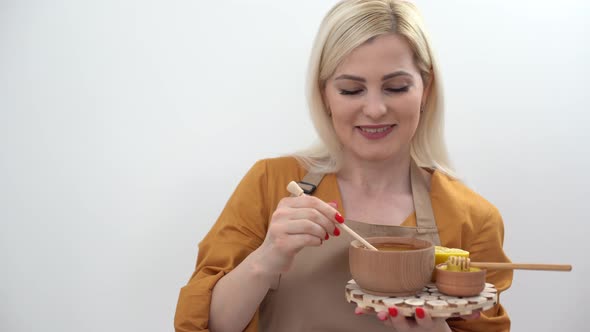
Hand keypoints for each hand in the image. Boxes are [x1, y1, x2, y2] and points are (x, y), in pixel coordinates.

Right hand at [254, 195, 341, 275]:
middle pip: (312, 212)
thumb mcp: (299, 222)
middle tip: (335, 230)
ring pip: (310, 225)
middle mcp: (280, 213)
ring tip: (324, 237)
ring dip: (323, 232)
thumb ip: (315, 212)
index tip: (339, 218)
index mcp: (285, 204)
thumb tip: (334, 204)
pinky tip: (317, 243)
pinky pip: (307, 239)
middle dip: (328, 222)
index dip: (328, 209)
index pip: (311, 200)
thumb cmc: (286, 238)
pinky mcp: (282, 243)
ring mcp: (279, 228)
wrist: (268, 259)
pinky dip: (317, 241)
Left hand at [354, 306, 479, 330]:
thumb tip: (479, 313)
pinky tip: (357, 310)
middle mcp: (415, 327)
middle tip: (392, 309)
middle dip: (398, 319)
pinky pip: (378, 316)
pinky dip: (367, 312)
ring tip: (378, 310)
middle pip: (405, 325)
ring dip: (383, 317)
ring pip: (391, 323)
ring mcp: (403, 325)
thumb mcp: (453, 314)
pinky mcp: (391, 320)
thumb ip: (467, 313)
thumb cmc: (441, 316)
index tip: (419, 310)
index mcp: (431, 324)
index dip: (423, 318)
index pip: (427, 323)